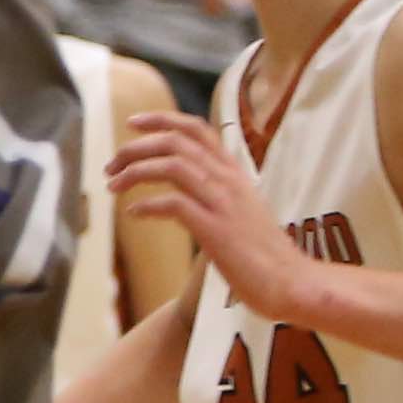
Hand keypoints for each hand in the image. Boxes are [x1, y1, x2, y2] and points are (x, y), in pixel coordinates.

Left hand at [105, 102, 311, 313]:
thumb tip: (182, 194)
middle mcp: (229, 180)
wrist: (291, 282)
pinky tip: (133, 214)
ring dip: (135, 171)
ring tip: (113, 185)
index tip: (133, 123)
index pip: (197, 130)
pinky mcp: (216, 229)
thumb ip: (215, 195)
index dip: (162, 120)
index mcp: (234, 173)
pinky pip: (173, 203)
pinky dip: (147, 205)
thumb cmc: (263, 253)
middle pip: (176, 142)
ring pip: (172, 165)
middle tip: (111, 164)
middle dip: (136, 147)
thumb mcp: (241, 211)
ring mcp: (223, 202)